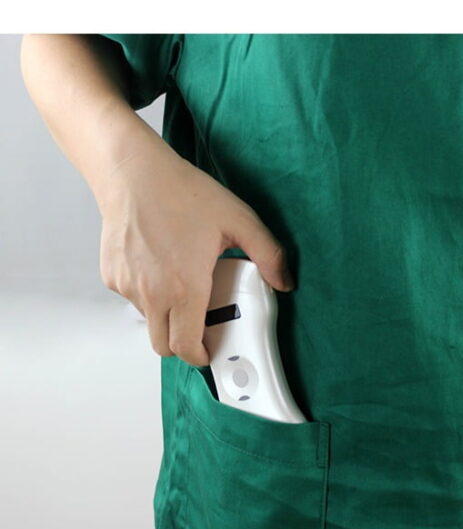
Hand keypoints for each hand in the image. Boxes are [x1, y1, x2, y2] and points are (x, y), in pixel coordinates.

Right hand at [95, 132, 294, 366]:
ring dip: (167, 316)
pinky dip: (148, 294)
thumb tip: (284, 282)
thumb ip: (268, 254)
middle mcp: (152, 293)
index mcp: (185, 287)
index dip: (200, 356)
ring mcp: (128, 286)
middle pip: (163, 346)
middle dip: (183, 344)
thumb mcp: (239, 220)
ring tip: (183, 284)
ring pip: (149, 321)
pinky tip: (162, 266)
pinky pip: (133, 298)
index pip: (187, 346)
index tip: (209, 351)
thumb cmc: (181, 192)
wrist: (133, 171)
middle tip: (200, 325)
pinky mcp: (112, 275)